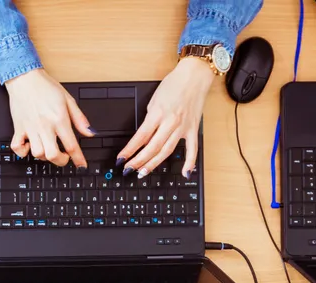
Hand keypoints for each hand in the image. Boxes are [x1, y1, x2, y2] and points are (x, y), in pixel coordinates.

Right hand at [4, 69, 92, 167]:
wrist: (24, 77)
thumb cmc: (45, 87)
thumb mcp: (68, 100)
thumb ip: (80, 119)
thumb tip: (90, 132)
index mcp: (59, 119)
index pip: (71, 145)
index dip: (78, 159)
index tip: (81, 165)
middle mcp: (44, 126)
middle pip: (53, 155)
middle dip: (61, 161)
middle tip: (64, 157)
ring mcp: (30, 128)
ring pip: (37, 153)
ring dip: (44, 156)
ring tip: (48, 148)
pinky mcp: (18, 127)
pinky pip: (17, 147)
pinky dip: (23, 152)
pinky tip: (29, 147)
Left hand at [118, 57, 212, 178]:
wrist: (194, 76)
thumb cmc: (174, 84)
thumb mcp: (154, 99)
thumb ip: (150, 118)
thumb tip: (146, 135)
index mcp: (158, 113)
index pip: (140, 136)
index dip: (129, 150)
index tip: (121, 159)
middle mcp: (170, 122)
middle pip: (152, 147)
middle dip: (139, 161)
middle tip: (129, 170)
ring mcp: (182, 127)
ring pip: (167, 150)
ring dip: (154, 163)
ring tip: (143, 173)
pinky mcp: (193, 129)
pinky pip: (192, 149)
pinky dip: (189, 162)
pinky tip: (184, 173)